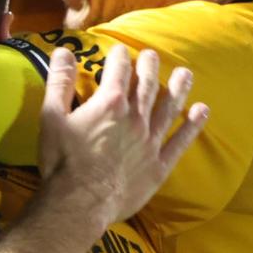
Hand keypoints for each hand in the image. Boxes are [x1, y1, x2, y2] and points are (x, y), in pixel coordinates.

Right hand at [38, 45, 207, 222]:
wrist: (80, 203)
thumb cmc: (62, 161)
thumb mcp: (51, 116)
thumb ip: (60, 82)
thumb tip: (63, 51)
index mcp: (109, 103)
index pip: (118, 71)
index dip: (119, 57)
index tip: (120, 49)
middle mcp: (135, 118)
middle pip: (146, 85)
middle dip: (149, 67)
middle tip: (152, 55)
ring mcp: (150, 141)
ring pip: (168, 108)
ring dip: (178, 89)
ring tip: (186, 74)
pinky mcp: (158, 165)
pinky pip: (180, 142)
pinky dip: (192, 126)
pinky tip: (201, 112)